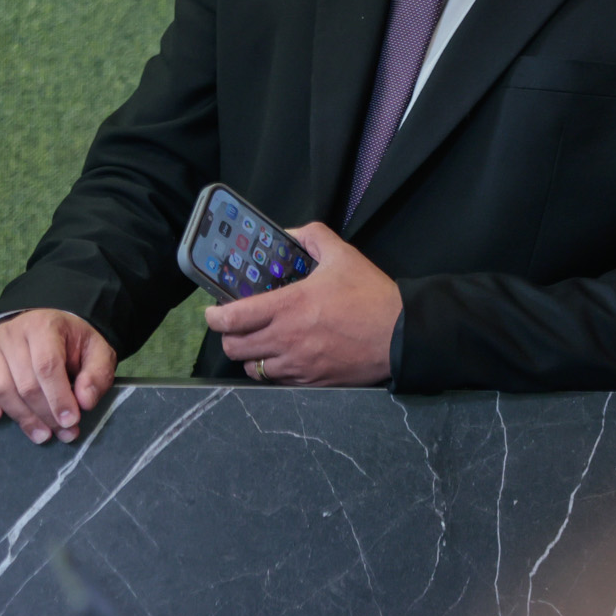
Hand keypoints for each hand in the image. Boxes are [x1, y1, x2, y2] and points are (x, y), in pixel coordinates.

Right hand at [0, 309, 117, 444]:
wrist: (46, 327)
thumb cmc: (72, 344)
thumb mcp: (97, 352)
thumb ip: (96, 375)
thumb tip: (84, 401)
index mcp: (42, 326)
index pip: (46, 366)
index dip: (59, 398)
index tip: (71, 421)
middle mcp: (11, 332)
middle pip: (24, 383)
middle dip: (46, 414)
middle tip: (64, 432)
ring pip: (0, 389)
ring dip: (22, 417)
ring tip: (43, 434)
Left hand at [205, 222, 398, 385]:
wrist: (403, 335)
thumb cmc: (371, 295)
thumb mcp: (342, 255)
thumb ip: (313, 237)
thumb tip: (290, 233)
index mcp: (289, 306)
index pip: (234, 318)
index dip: (214, 317)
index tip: (212, 312)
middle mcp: (287, 338)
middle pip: (235, 348)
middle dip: (228, 337)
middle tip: (235, 327)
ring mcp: (298, 364)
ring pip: (253, 369)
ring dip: (249, 356)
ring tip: (257, 343)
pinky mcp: (312, 382)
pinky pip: (277, 382)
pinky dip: (272, 371)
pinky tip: (280, 358)